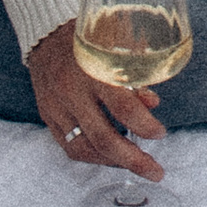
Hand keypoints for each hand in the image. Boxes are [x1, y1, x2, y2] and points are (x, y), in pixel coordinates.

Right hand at [26, 20, 166, 179]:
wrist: (45, 34)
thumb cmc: (89, 37)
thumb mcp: (116, 47)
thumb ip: (135, 76)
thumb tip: (153, 104)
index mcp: (93, 70)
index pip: (122, 107)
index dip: (144, 126)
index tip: (160, 134)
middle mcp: (71, 92)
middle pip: (103, 138)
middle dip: (132, 160)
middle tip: (155, 172)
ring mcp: (56, 107)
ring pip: (84, 148)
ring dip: (112, 163)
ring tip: (135, 165)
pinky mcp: (48, 117)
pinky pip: (69, 147)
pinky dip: (92, 156)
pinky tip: (110, 157)